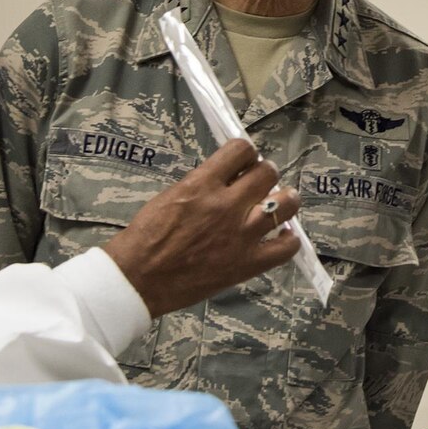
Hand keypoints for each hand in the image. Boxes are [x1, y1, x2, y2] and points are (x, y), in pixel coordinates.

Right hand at [101, 139, 301, 316]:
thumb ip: (204, 185)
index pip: (241, 150)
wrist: (138, 278)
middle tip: (258, 184)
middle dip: (265, 173)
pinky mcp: (246, 263)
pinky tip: (282, 237)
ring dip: (285, 200)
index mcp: (202, 184)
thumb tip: (229, 177)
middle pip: (268, 172)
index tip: (244, 162)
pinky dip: (289, 240)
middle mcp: (226, 205)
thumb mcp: (171, 196)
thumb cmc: (146, 237)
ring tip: (278, 205)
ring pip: (286, 203)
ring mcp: (241, 235)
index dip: (246, 153)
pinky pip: (286, 248)